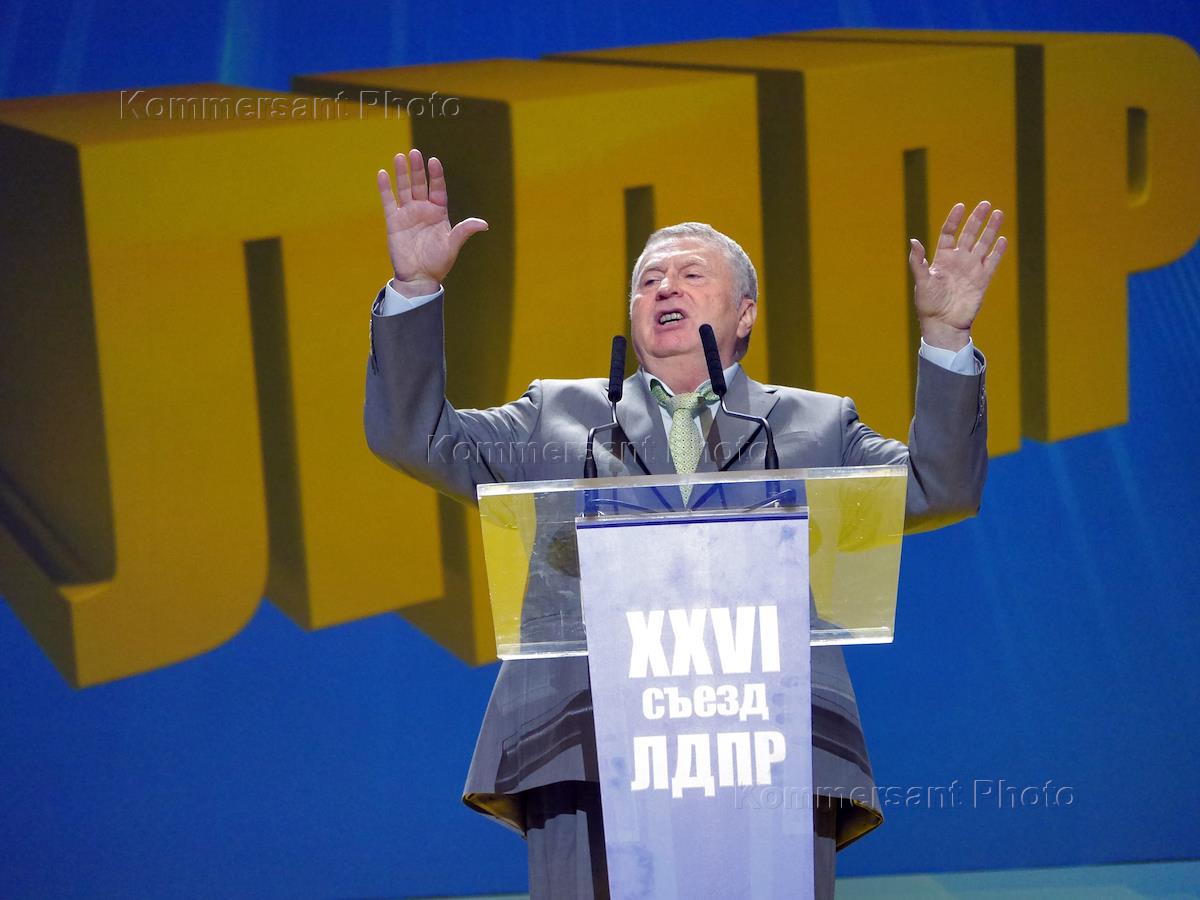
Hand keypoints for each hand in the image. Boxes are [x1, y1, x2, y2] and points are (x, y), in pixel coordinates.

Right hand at [377, 148, 487, 297]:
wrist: (419, 277)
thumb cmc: (438, 263)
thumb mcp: (453, 245)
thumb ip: (464, 231)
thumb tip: (484, 224)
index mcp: (439, 212)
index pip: (438, 189)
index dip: (436, 175)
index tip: (433, 161)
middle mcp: (423, 210)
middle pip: (419, 184)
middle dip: (417, 169)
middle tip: (415, 153)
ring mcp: (408, 214)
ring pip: (404, 189)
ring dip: (401, 173)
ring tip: (399, 157)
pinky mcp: (394, 221)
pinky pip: (389, 201)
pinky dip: (385, 188)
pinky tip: (382, 174)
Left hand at [908, 201, 1006, 350]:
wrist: (943, 324)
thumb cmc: (928, 304)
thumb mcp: (921, 281)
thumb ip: (918, 261)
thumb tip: (913, 240)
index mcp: (942, 258)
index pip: (949, 233)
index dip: (955, 219)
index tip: (961, 206)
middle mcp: (958, 260)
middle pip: (969, 234)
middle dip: (977, 219)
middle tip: (986, 204)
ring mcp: (971, 269)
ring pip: (983, 244)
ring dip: (991, 229)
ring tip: (999, 213)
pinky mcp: (982, 280)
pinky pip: (992, 262)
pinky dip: (998, 251)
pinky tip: (1003, 239)